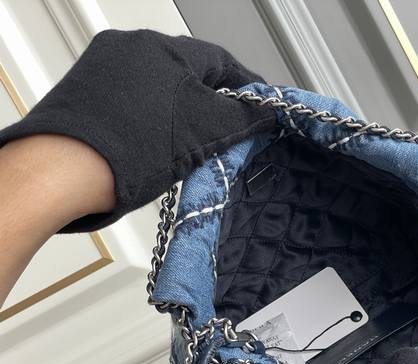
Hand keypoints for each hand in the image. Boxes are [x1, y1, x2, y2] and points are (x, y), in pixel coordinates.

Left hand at [0, 29, 275, 232]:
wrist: (64, 173)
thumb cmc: (131, 150)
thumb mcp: (205, 132)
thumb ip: (244, 117)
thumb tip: (263, 112)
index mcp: (163, 47)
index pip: (222, 61)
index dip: (246, 87)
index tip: (258, 107)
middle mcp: (130, 48)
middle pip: (189, 72)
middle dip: (212, 102)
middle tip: (226, 132)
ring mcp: (104, 68)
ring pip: (161, 88)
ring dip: (181, 112)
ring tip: (187, 146)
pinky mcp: (87, 92)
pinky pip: (134, 100)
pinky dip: (151, 118)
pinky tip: (155, 144)